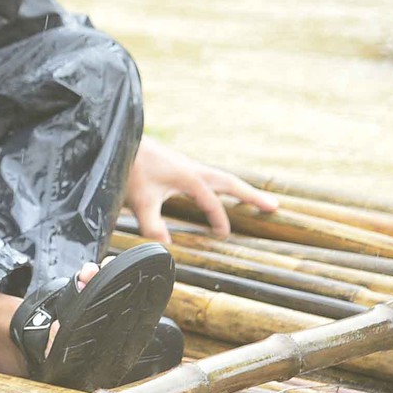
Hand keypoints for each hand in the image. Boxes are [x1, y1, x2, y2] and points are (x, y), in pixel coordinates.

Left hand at [124, 140, 281, 242]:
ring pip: (221, 178)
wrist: (117, 142)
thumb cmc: (129, 169)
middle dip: (252, 195)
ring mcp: (186, 165)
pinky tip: (219, 192)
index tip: (223, 236)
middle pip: (230, 182)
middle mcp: (193, 168)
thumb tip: (167, 250)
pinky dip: (222, 185)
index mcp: (189, 176)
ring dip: (239, 189)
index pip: (212, 202)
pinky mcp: (178, 165)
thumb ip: (153, 226)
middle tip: (275, 206)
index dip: (219, 220)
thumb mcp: (140, 201)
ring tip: (256, 200)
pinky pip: (209, 177)